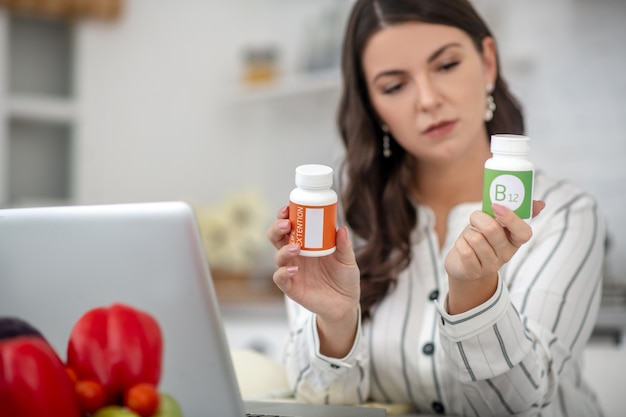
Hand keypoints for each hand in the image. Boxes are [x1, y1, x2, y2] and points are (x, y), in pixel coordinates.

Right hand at [266, 206, 360, 323]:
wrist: (345, 304)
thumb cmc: (344, 277)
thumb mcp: (348, 260)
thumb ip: (344, 245)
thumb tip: (342, 229)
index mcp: (306, 243)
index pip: (290, 226)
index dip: (285, 215)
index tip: (288, 208)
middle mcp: (296, 255)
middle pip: (277, 238)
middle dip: (277, 228)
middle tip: (286, 224)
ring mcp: (292, 270)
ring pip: (277, 256)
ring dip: (283, 249)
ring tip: (296, 248)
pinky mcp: (291, 287)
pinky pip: (279, 278)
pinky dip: (282, 272)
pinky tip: (293, 269)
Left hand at [444, 200, 544, 313]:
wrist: (464, 265)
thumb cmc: (481, 239)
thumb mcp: (497, 225)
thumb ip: (514, 212)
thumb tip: (540, 204)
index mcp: (515, 241)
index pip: (524, 233)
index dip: (511, 218)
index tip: (496, 206)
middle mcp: (506, 255)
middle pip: (492, 230)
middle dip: (479, 218)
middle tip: (475, 218)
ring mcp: (490, 265)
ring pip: (475, 238)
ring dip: (467, 233)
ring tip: (469, 236)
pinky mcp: (473, 271)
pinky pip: (464, 250)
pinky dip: (460, 243)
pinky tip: (463, 246)